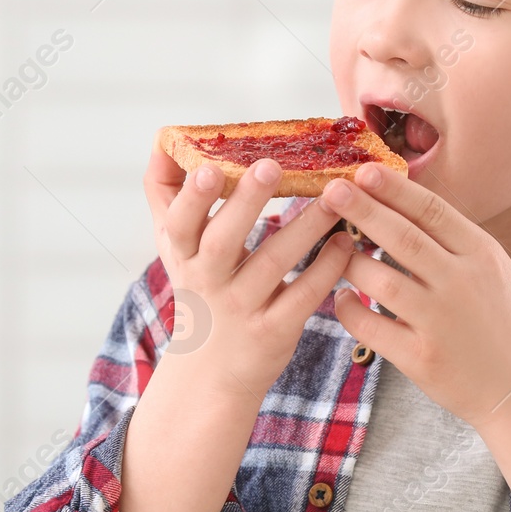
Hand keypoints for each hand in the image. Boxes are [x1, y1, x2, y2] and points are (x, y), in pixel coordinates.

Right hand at [143, 138, 350, 403]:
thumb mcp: (174, 245)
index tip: (208, 168)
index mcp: (184, 253)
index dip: (191, 197)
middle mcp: (208, 279)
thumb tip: (164, 139)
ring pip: (274, 262)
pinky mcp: (274, 331)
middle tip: (271, 166)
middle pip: (222, 239)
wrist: (210, 372)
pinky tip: (346, 243)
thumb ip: (166, 192)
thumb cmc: (200, 289)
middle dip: (245, 202)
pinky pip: (303, 295)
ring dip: (306, 227)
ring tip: (335, 196)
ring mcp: (241, 307)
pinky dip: (326, 268)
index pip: (179, 222)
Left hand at [318, 163, 510, 428]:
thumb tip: (398, 198)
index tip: (363, 170)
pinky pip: (371, 326)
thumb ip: (451, 239)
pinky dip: (349, 309)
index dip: (394, 189)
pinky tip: (341, 298)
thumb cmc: (497, 321)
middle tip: (332, 189)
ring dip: (351, 262)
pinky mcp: (422, 358)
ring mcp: (442, 322)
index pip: (432, 211)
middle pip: (404, 238)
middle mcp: (463, 284)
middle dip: (364, 210)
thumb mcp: (490, 269)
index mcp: (481, 255)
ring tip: (336, 250)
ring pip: (382, 281)